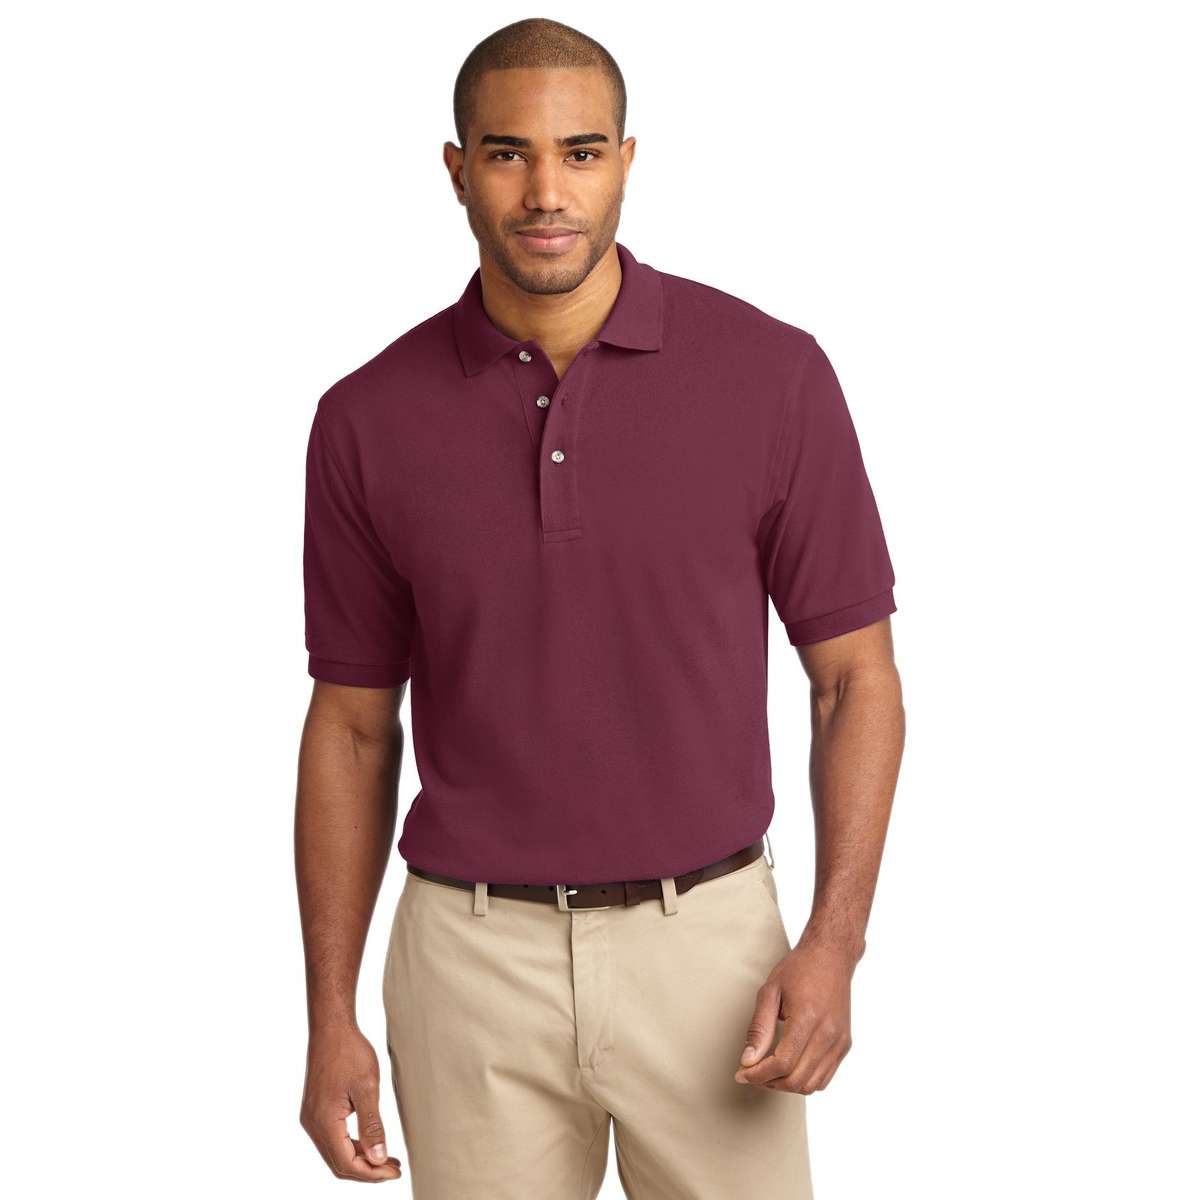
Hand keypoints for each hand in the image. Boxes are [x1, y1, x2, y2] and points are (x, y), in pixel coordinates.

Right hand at [300, 1022, 402, 1181]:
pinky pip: (333, 1138)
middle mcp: (313, 1125)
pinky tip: (370, 1143)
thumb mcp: (367, 1088)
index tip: (395, 1172)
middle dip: (367, 1170)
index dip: (372, 1173)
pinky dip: (352, 1145)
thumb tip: (378, 1159)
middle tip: (394, 1168)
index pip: (347, 1163)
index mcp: (324, 1122)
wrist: (331, 1028)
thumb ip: (372, 1126)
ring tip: (387, 1159)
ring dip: (361, 1159)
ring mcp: (312, 1118)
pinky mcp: (316, 1110)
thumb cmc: (349, 1052)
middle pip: (339, 1163)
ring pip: (336, 1152)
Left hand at [733, 937, 855, 1093]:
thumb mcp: (770, 991)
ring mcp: (840, 1042)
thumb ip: (759, 1028)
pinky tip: (788, 1068)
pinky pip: (824, 1077)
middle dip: (769, 1083)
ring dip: (786, 1085)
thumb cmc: (799, 969)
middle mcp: (828, 1034)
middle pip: (797, 1079)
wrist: (831, 956)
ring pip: (812, 1085)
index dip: (758, 1074)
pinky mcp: (845, 1045)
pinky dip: (804, 1081)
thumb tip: (748, 1060)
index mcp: (808, 1018)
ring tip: (768, 1072)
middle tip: (751, 1074)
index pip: (782, 1063)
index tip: (742, 1073)